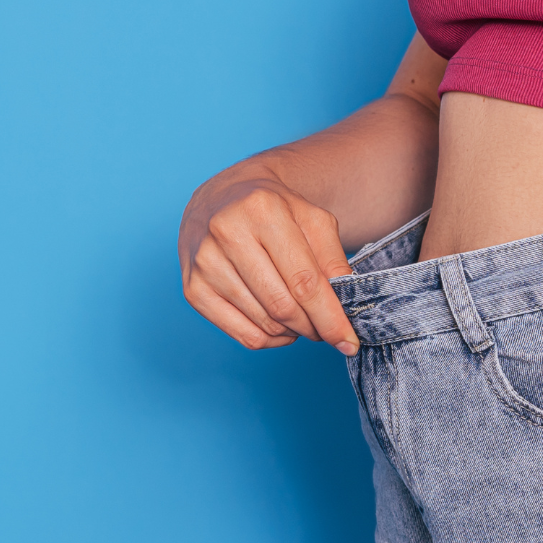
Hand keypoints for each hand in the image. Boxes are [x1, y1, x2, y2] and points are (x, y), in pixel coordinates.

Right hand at [179, 167, 359, 353]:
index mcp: (262, 210)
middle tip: (326, 330)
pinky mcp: (193, 289)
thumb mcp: (311, 219)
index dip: (330, 317)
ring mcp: (205, 264)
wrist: (221, 199)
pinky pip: (242, 334)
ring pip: (263, 323)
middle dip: (313, 327)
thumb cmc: (271, 210)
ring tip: (302, 320)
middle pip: (282, 306)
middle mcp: (227, 234)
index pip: (304, 280)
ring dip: (292, 332)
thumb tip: (344, 307)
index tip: (348, 342)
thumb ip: (333, 259)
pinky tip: (279, 327)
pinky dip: (269, 339)